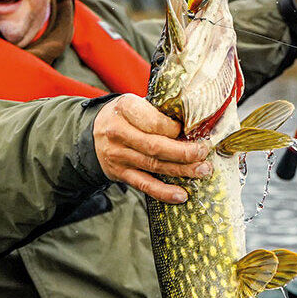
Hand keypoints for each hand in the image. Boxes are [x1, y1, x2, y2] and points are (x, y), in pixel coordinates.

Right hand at [94, 94, 210, 203]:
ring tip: (202, 171)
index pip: (153, 121)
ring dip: (181, 170)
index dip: (174, 128)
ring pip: (154, 165)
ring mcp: (118, 155)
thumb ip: (158, 112)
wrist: (93, 132)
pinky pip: (144, 184)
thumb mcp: (136, 103)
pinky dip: (164, 192)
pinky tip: (181, 195)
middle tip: (203, 153)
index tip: (189, 130)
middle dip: (184, 152)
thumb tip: (194, 126)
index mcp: (125, 108)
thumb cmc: (124, 115)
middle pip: (155, 145)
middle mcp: (118, 132)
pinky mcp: (120, 173)